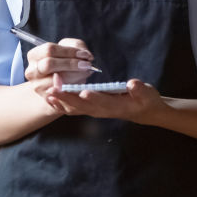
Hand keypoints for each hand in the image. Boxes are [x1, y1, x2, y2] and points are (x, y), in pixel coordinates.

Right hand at [24, 38, 94, 96]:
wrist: (59, 85)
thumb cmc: (65, 63)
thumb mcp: (69, 50)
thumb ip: (78, 47)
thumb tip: (86, 55)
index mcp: (35, 55)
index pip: (50, 50)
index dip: (69, 51)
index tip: (85, 55)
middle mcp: (32, 71)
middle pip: (49, 64)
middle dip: (71, 64)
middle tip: (86, 65)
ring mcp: (37, 86)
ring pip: (57, 80)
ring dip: (75, 76)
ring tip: (86, 73)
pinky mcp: (46, 98)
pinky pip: (62, 93)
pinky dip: (74, 87)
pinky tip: (80, 82)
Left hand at [45, 78, 168, 122]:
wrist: (144, 112)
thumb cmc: (146, 101)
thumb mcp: (147, 94)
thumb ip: (140, 90)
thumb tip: (133, 84)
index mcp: (117, 106)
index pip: (104, 102)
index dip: (94, 98)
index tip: (83, 91)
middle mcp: (103, 111)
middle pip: (83, 106)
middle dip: (68, 98)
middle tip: (54, 89)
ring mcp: (96, 111)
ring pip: (76, 109)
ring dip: (61, 102)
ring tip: (48, 93)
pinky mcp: (91, 109)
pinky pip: (73, 108)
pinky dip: (61, 104)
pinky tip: (50, 97)